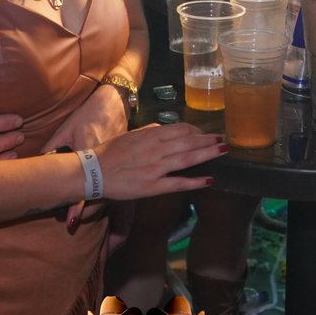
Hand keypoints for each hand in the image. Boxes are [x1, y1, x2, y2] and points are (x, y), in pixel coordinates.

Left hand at [46, 88, 128, 225]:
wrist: (113, 103)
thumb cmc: (87, 115)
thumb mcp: (66, 130)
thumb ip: (51, 147)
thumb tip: (37, 166)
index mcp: (90, 150)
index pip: (85, 183)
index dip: (78, 205)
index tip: (72, 221)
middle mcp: (107, 159)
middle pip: (102, 194)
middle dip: (90, 211)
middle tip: (74, 221)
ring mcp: (119, 162)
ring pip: (112, 191)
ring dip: (100, 203)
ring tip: (86, 214)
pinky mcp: (125, 162)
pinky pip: (117, 182)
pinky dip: (109, 191)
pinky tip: (101, 198)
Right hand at [96, 123, 224, 200]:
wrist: (92, 172)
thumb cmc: (109, 153)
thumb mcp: (130, 135)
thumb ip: (150, 131)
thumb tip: (166, 128)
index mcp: (150, 135)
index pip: (180, 129)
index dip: (196, 131)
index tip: (204, 133)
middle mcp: (156, 149)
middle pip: (188, 142)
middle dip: (208, 140)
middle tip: (223, 140)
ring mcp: (155, 168)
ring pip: (187, 159)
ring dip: (207, 154)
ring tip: (223, 151)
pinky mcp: (152, 186)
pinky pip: (178, 183)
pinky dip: (195, 182)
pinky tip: (209, 180)